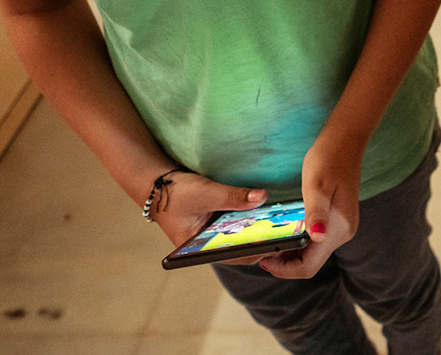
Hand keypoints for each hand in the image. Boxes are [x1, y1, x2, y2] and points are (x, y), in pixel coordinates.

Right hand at [151, 172, 268, 262]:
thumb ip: (234, 197)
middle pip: (241, 248)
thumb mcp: (207, 194)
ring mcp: (213, 236)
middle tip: (283, 230)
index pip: (235, 256)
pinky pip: (237, 226)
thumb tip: (262, 197)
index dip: (257, 250)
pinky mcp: (217, 225)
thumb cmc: (176, 194)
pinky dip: (249, 221)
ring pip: (240, 238)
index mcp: (201, 250)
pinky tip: (263, 212)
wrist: (156, 185)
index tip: (277, 241)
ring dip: (256, 230)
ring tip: (278, 222)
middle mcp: (209, 247)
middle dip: (261, 240)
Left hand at [257, 140, 361, 279]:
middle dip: (284, 263)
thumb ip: (315, 212)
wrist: (345, 140)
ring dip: (290, 253)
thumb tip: (318, 236)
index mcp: (338, 229)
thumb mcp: (316, 186)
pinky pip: (315, 241)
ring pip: (312, 253)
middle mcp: (342, 233)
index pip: (308, 266)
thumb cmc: (328, 159)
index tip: (263, 258)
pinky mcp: (337, 220)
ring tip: (269, 241)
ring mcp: (341, 227)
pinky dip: (298, 242)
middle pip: (309, 263)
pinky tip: (284, 231)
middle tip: (260, 250)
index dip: (284, 270)